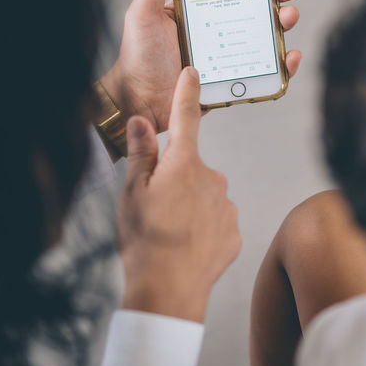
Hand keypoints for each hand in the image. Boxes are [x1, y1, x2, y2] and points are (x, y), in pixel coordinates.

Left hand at [101, 0, 302, 132]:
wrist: (140, 101)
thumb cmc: (138, 57)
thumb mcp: (143, 13)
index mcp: (201, 3)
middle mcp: (220, 22)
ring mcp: (231, 48)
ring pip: (268, 30)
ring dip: (286, 19)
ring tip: (287, 16)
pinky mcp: (236, 75)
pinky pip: (267, 67)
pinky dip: (285, 62)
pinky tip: (289, 55)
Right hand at [115, 67, 240, 322]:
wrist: (169, 292)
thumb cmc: (144, 242)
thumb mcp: (132, 193)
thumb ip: (141, 154)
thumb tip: (141, 122)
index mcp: (183, 164)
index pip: (186, 118)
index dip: (186, 93)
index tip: (192, 73)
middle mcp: (212, 178)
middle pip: (191, 167)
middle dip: (176, 180)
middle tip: (155, 209)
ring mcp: (226, 205)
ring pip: (205, 195)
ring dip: (190, 206)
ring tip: (169, 233)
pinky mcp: (234, 232)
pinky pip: (217, 221)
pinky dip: (203, 229)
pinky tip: (186, 246)